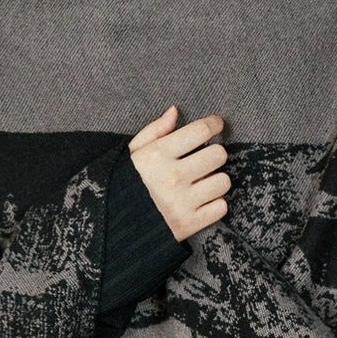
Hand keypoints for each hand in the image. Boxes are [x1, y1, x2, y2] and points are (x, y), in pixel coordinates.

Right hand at [127, 107, 229, 243]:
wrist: (113, 226)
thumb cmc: (125, 184)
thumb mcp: (132, 153)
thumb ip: (154, 131)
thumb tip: (175, 111)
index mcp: (157, 155)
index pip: (201, 130)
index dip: (214, 124)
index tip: (216, 125)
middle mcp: (172, 177)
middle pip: (218, 155)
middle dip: (214, 154)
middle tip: (204, 159)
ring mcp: (181, 203)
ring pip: (223, 182)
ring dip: (215, 181)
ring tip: (202, 183)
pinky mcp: (188, 225)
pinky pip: (221, 208)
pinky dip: (214, 205)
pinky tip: (201, 202)